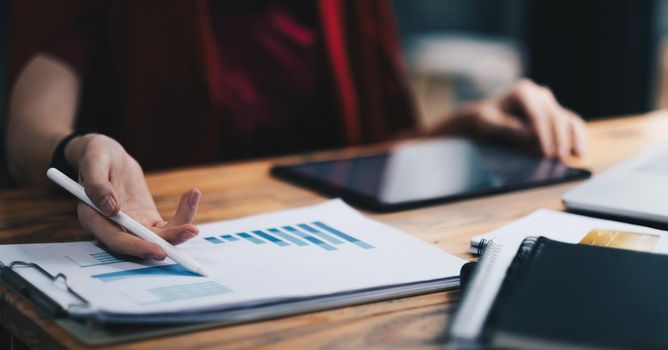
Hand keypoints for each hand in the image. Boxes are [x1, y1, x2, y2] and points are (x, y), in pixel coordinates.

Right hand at [64, 134, 199, 259]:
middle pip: (143, 243)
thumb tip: (112, 209)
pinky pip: (168, 224)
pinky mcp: (147, 219)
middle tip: (191, 231)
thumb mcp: (93, 161)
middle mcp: (114, 228)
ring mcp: (133, 225)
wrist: (106, 155)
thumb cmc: (95, 156)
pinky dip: (183, 212)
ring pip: (160, 236)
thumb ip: (97, 184)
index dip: (138, 248)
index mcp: (95, 219)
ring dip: (180, 228)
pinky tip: (192, 194)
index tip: (159, 250)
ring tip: (193, 198)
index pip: (117, 240)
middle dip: (169, 241)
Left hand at [439, 79, 586, 158]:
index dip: (544, 135)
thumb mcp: (487, 123)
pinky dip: (578, 137)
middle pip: (554, 117)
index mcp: (522, 91)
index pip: (538, 115)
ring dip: (573, 138)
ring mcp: (548, 103)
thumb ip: (506, 127)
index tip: (546, 152)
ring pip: (567, 119)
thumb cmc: (484, 120)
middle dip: (559, 139)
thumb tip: (529, 134)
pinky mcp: (554, 114)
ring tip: (576, 156)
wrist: (485, 118)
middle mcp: (539, 94)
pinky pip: (571, 124)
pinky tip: (581, 152)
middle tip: (559, 158)